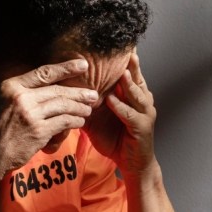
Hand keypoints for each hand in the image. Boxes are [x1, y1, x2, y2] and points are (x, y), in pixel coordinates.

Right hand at [0, 59, 99, 182]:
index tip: (83, 65)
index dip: (66, 68)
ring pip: (63, 106)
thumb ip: (24, 93)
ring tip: (88, 110)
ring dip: (79, 108)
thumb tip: (50, 88)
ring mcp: (29, 114)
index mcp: (12, 85)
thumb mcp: (3, 102)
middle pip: (57, 91)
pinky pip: (63, 122)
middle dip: (79, 93)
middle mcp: (20, 97)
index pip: (44, 73)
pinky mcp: (37, 131)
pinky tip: (80, 122)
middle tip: (93, 95)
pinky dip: (74, 122)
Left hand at [86, 52, 157, 179]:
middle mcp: (143, 103)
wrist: (132, 164)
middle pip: (138, 80)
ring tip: (121, 73)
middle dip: (133, 66)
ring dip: (129, 85)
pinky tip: (111, 100)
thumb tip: (66, 94)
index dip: (127, 62)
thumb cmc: (117, 140)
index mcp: (134, 98)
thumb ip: (87, 105)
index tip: (121, 46)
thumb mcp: (98, 120)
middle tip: (127, 51)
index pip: (131, 75)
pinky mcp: (142, 129)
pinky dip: (121, 108)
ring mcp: (145, 115)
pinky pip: (130, 115)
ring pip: (137, 96)